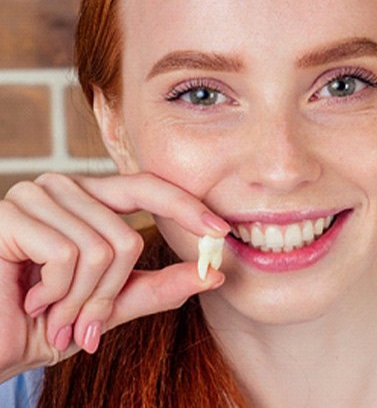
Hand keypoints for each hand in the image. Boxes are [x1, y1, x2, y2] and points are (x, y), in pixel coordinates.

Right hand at [0, 172, 228, 382]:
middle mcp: (64, 187)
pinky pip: (67, 255)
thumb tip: (213, 273)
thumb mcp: (109, 306)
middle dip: (107, 295)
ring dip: (79, 302)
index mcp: (89, 198)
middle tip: (82, 324)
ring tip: (51, 313)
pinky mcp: (12, 214)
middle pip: (126, 237)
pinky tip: (29, 299)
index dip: (185, 206)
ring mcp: (36, 195)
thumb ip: (157, 287)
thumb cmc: (43, 322)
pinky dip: (54, 294)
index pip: (147, 187)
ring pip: (100, 250)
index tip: (221, 231)